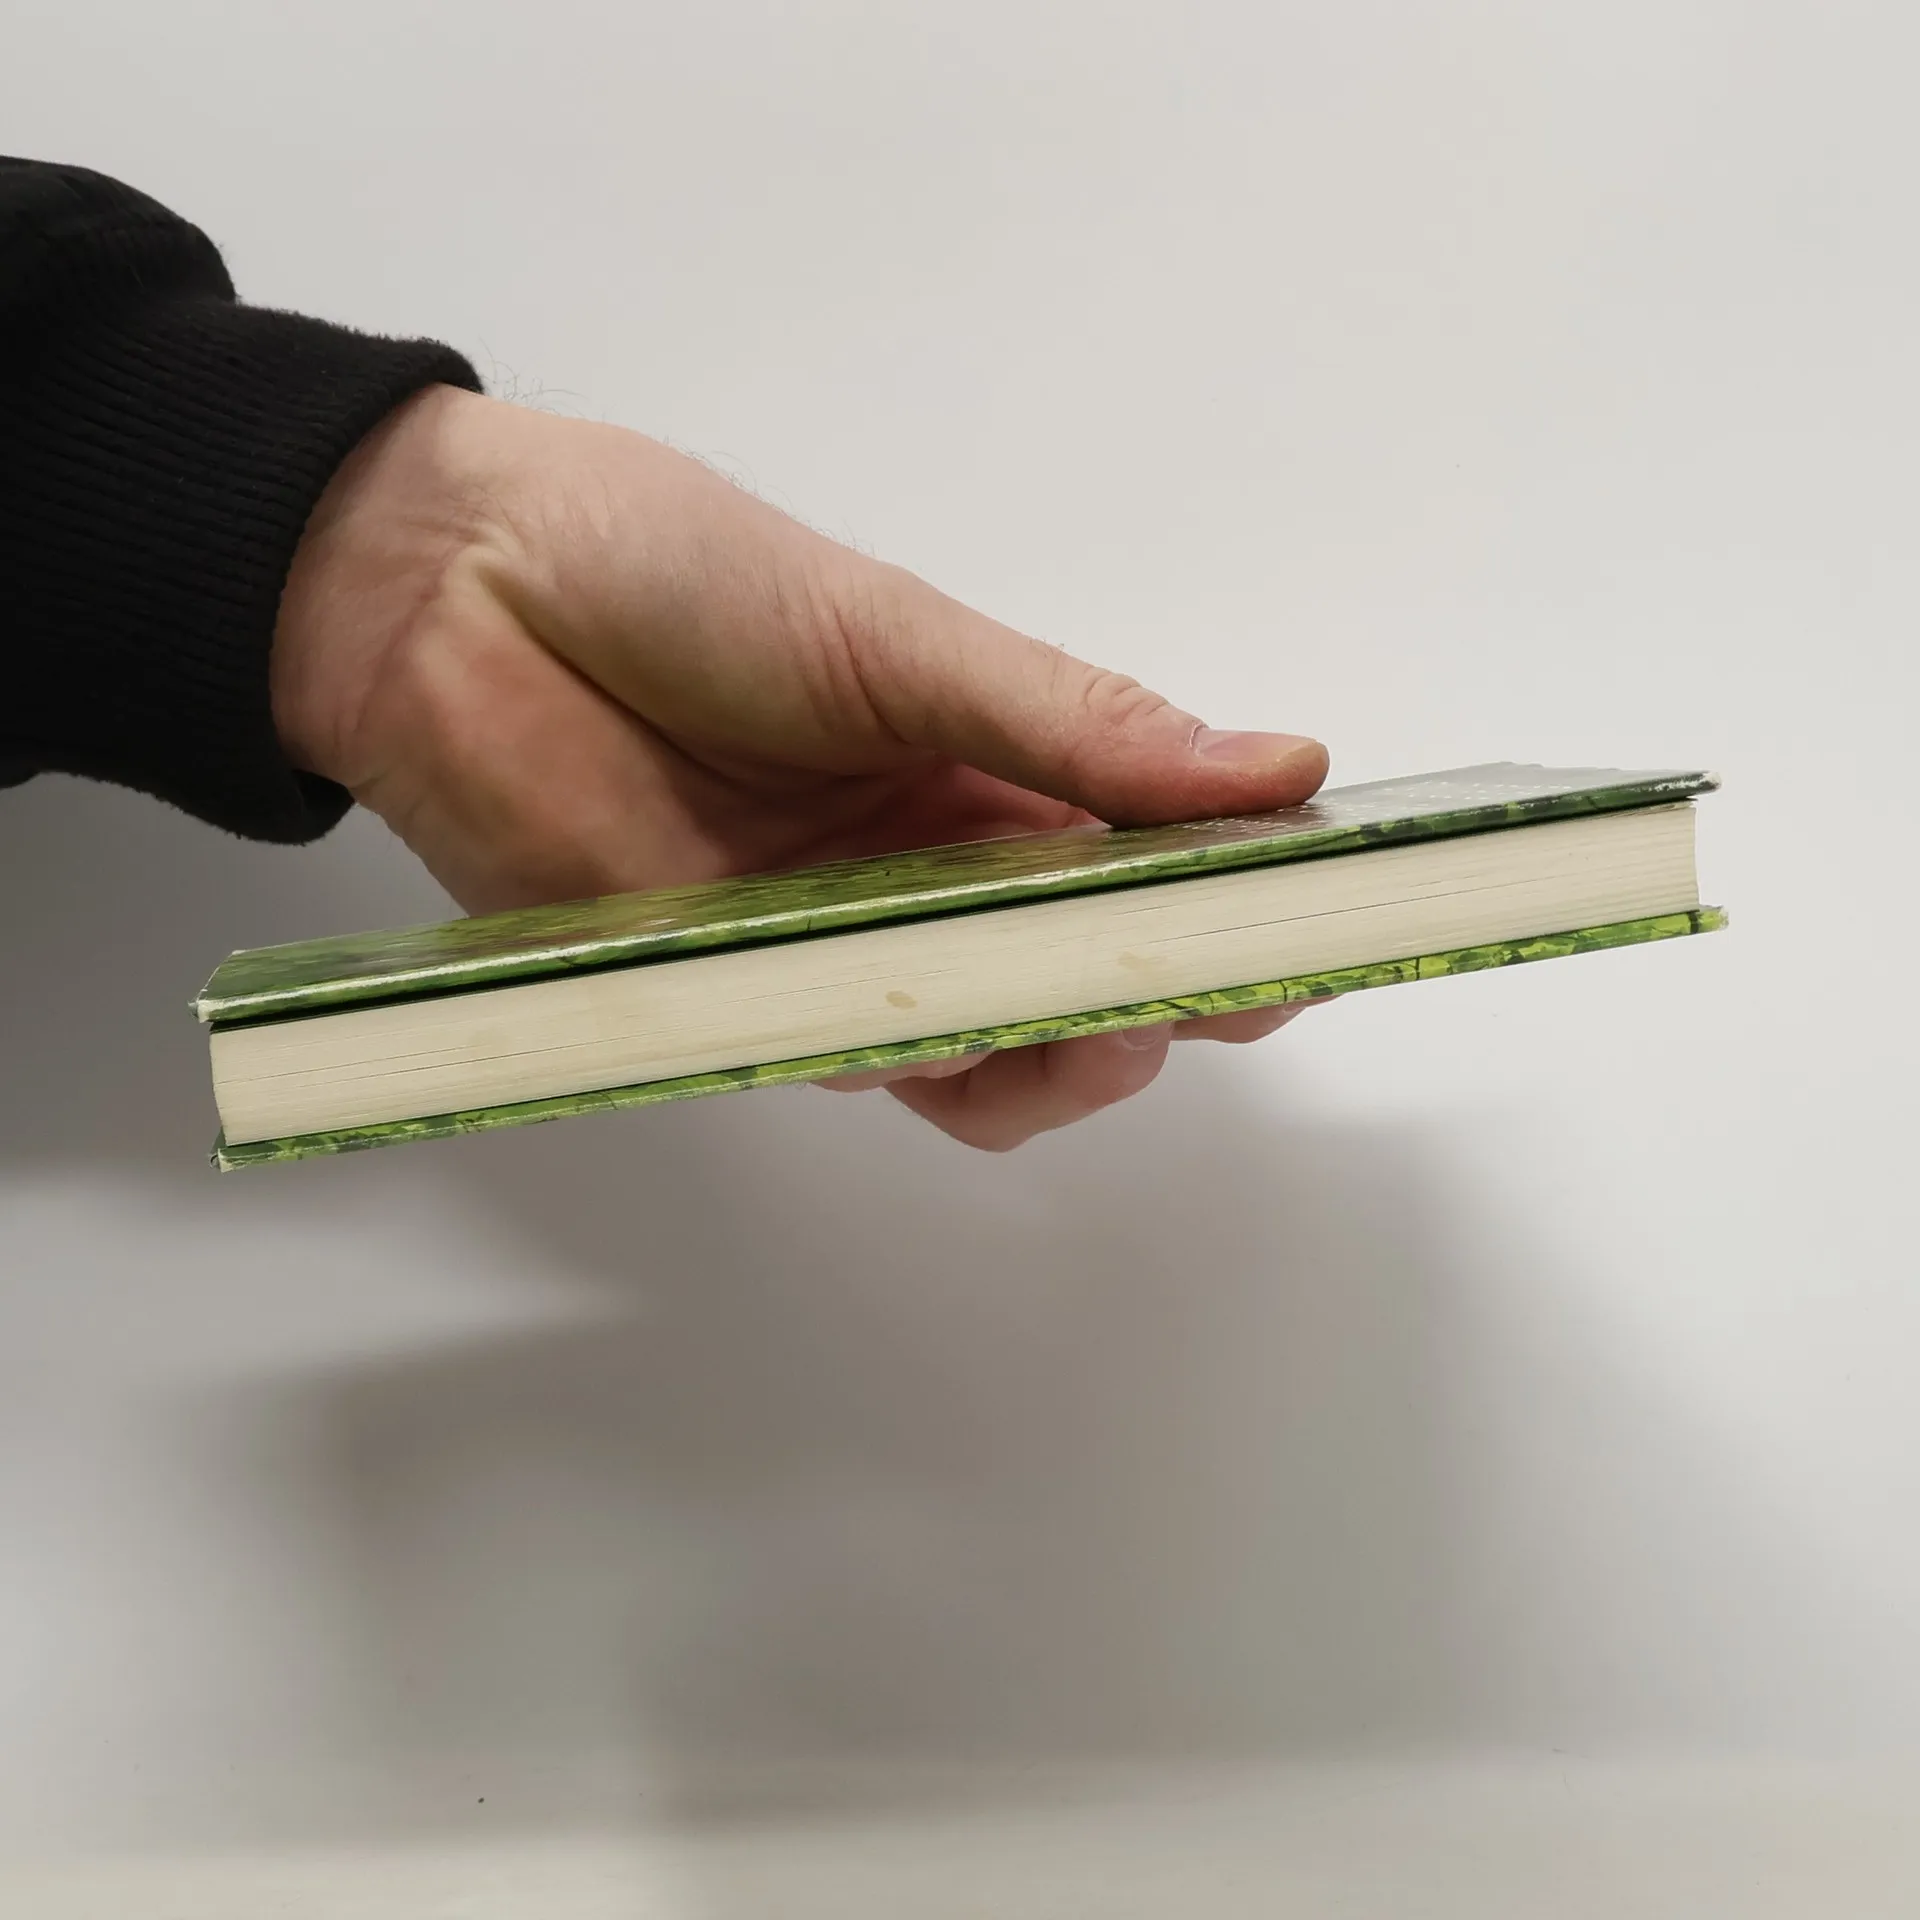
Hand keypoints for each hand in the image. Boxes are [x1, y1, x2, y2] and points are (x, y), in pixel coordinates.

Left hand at [272, 386, 1328, 1148]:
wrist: (457, 601)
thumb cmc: (680, 578)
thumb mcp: (902, 638)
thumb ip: (1078, 726)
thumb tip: (1282, 769)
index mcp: (996, 773)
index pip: (1157, 865)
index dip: (1244, 900)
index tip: (1326, 915)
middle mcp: (940, 878)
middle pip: (1095, 983)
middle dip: (1175, 994)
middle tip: (1226, 978)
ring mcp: (850, 955)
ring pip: (998, 1058)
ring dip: (1069, 1052)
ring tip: (1102, 1010)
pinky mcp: (752, 1010)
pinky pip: (865, 1069)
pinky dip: (928, 1063)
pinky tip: (958, 1024)